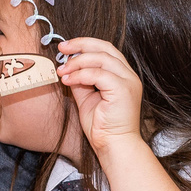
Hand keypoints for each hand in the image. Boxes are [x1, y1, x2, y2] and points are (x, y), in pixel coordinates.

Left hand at [53, 35, 144, 150]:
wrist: (114, 146)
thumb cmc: (103, 127)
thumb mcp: (87, 98)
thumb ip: (81, 81)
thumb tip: (67, 67)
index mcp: (123, 76)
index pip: (106, 50)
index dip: (85, 44)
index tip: (66, 48)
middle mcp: (129, 76)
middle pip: (105, 48)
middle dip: (81, 45)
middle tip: (62, 48)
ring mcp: (128, 82)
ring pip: (101, 59)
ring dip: (77, 62)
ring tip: (62, 70)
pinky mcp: (123, 90)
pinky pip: (99, 74)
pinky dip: (80, 75)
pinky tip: (68, 80)